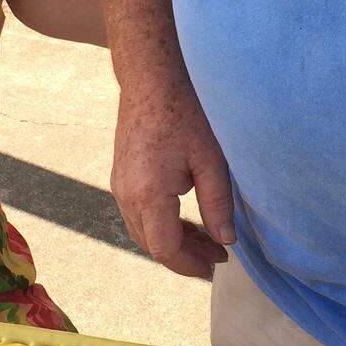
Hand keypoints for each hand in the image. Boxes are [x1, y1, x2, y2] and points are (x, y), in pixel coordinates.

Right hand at [111, 71, 235, 278]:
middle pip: (152, 245)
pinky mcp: (120, 177)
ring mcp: (119, 186)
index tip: (216, 265)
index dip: (191, 264)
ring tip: (206, 238)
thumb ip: (218, 205)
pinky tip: (185, 217)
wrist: (150, 80)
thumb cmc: (183, 113)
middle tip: (218, 253)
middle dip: (185, 255)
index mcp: (149, 194)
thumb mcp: (210, 160)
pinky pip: (137, 214)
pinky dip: (160, 224)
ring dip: (173, 241)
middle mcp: (126, 195)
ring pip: (143, 232)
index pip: (166, 250)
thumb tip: (226, 241)